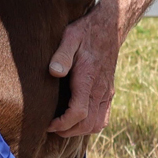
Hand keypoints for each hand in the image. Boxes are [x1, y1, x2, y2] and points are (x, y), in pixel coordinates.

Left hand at [47, 0, 120, 137]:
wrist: (109, 26)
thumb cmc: (85, 31)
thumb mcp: (70, 37)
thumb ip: (62, 54)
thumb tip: (54, 71)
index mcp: (89, 79)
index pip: (79, 113)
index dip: (62, 124)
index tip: (48, 124)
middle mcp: (101, 89)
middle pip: (88, 124)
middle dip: (68, 131)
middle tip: (51, 127)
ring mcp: (107, 92)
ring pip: (98, 124)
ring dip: (80, 130)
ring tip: (63, 126)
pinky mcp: (109, 91)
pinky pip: (103, 117)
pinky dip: (91, 125)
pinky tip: (77, 119)